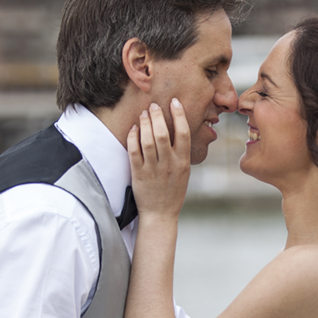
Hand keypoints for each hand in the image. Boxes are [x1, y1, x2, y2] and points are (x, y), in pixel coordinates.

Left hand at [127, 100, 190, 219]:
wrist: (160, 214)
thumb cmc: (173, 191)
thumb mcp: (184, 172)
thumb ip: (181, 152)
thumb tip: (178, 128)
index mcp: (183, 162)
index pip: (183, 133)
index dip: (179, 115)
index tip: (174, 102)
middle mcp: (169, 164)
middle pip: (163, 133)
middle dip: (158, 116)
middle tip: (154, 105)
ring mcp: (153, 169)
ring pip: (148, 140)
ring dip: (145, 123)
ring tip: (143, 114)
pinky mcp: (139, 174)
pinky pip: (134, 151)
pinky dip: (133, 137)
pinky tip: (133, 129)